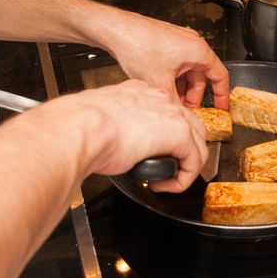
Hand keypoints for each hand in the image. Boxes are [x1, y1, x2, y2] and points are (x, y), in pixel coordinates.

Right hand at [68, 79, 208, 191]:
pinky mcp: (179, 134)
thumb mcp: (99, 119)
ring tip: (167, 179)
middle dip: (184, 149)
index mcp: (139, 92)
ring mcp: (172, 114)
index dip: (164, 136)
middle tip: (169, 167)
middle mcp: (159, 99)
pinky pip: (194, 162)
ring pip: (197, 143)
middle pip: (188, 125)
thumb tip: (113, 144)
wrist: (80, 128)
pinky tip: (165, 185)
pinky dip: (182, 179)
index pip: (165, 112)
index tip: (152, 151)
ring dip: (186, 165)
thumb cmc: (79, 126)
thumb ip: (113, 126)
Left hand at [97, 11, 229, 109]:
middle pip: (201, 76)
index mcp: (199, 51)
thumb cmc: (138, 45)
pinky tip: (161, 88)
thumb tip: (181, 117)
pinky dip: (173, 78)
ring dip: (181, 88)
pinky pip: (176, 65)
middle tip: (187, 111)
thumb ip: (175, 104)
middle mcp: (192, 44)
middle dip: (194, 96)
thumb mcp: (160, 84)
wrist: (116, 30)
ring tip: (171, 101)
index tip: (221, 107)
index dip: (222, 95)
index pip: (220, 76)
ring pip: (187, 72)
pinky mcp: (166, 42)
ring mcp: (179, 42)